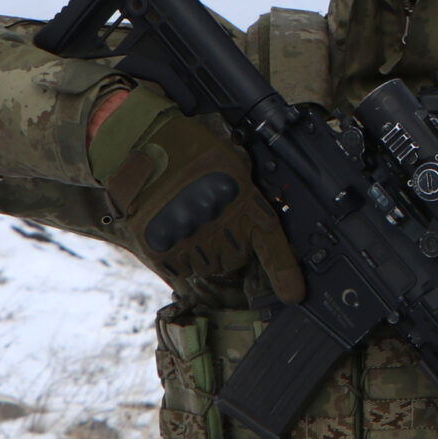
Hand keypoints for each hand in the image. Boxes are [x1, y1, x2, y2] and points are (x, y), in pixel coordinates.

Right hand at [90, 90, 305, 299]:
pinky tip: (173, 230)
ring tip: (188, 221)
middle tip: (211, 220)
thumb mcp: (234, 166)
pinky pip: (179, 269)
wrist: (144, 143)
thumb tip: (251, 228)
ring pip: (207, 267)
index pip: (272, 246)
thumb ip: (245, 199)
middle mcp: (220, 226)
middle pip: (235, 260)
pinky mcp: (161, 248)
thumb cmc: (192, 149)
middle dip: (229, 246)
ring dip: (202, 252)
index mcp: (245, 203)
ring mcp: (190, 239)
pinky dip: (178, 256)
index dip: (285, 274)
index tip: (293, 295)